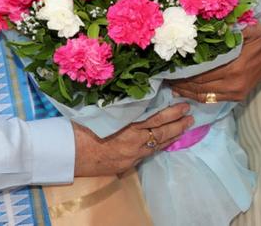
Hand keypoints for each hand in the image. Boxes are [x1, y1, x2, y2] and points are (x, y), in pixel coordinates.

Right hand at [72, 103, 192, 176]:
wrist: (70, 154)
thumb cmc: (82, 128)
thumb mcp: (102, 112)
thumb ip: (120, 107)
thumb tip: (134, 97)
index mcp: (127, 125)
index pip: (156, 118)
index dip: (171, 112)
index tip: (182, 104)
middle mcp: (133, 141)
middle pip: (161, 132)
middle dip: (177, 123)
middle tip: (190, 115)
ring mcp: (132, 155)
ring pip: (158, 145)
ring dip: (173, 135)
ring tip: (185, 126)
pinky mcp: (128, 164)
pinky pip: (148, 154)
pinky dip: (160, 146)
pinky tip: (166, 142)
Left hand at [169, 24, 260, 102]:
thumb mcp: (247, 29)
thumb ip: (228, 28)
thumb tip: (205, 26)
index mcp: (234, 66)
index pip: (202, 72)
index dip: (184, 71)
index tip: (169, 67)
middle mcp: (233, 83)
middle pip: (200, 85)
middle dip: (181, 82)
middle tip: (164, 77)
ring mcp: (235, 92)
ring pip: (204, 95)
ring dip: (186, 91)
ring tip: (171, 86)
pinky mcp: (237, 97)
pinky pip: (212, 99)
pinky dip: (197, 96)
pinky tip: (185, 92)